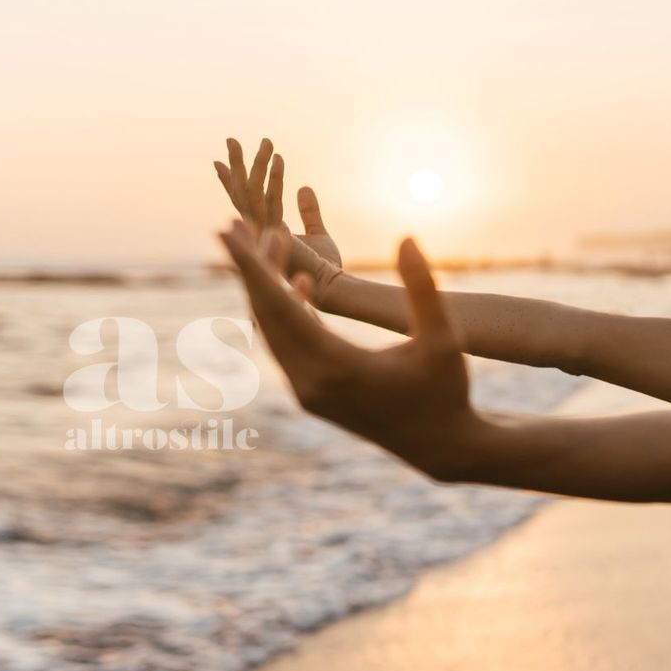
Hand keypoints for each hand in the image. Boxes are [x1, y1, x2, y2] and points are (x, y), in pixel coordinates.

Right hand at [214, 138, 343, 305]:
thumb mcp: (318, 234)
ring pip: (250, 192)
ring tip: (265, 140)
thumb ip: (309, 211)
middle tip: (232, 139)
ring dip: (255, 164)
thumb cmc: (325, 268)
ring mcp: (262, 234)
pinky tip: (280, 159)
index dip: (230, 182)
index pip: (243, 202)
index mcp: (264, 232)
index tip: (220, 161)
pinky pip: (269, 199)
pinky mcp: (273, 234)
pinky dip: (274, 178)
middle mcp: (257, 232)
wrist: (331, 289)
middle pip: (240, 194)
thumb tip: (304, 187)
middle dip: (236, 166)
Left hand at [215, 218, 480, 480]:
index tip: (224, 230)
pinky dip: (284, 313)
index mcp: (336, 365)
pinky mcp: (311, 397)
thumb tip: (407, 238)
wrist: (441, 448)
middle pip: (265, 314)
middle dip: (251, 266)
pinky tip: (300, 286)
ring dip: (267, 287)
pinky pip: (285, 346)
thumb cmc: (446, 392)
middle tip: (238, 222)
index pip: (280, 305)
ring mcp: (307, 393)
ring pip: (271, 330)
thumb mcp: (443, 339)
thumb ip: (423, 288)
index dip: (250, 264)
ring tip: (274, 243)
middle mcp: (310, 382)